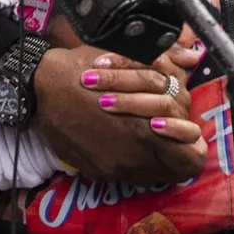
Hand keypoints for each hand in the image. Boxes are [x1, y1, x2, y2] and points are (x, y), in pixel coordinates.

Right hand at [30, 40, 208, 185]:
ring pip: (151, 176)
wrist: (40, 86)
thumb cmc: (86, 68)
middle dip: (176, 154)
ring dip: (154, 160)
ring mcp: (114, 168)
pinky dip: (130, 162)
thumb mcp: (129, 59)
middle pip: (175, 171)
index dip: (193, 147)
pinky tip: (121, 142)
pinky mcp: (96, 172)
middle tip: (168, 136)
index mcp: (147, 130)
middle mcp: (134, 156)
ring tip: (145, 139)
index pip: (191, 159)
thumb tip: (190, 56)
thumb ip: (164, 64)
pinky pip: (125, 176)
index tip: (187, 133)